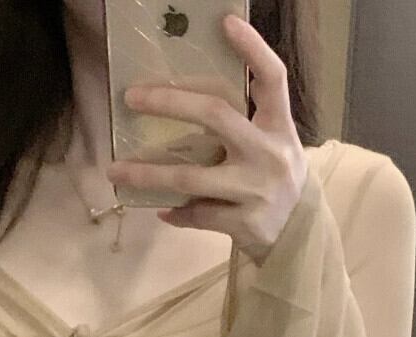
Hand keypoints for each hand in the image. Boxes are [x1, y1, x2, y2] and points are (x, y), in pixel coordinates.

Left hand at [105, 13, 307, 266]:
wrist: (299, 235)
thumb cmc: (275, 178)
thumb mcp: (274, 143)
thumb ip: (248, 119)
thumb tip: (193, 93)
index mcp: (280, 128)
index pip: (273, 79)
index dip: (253, 48)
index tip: (226, 22)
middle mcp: (269, 154)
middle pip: (215, 116)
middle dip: (169, 103)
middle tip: (132, 98)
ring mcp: (256, 191)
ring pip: (190, 177)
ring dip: (147, 175)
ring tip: (116, 170)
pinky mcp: (244, 223)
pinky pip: (197, 214)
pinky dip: (176, 211)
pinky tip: (161, 208)